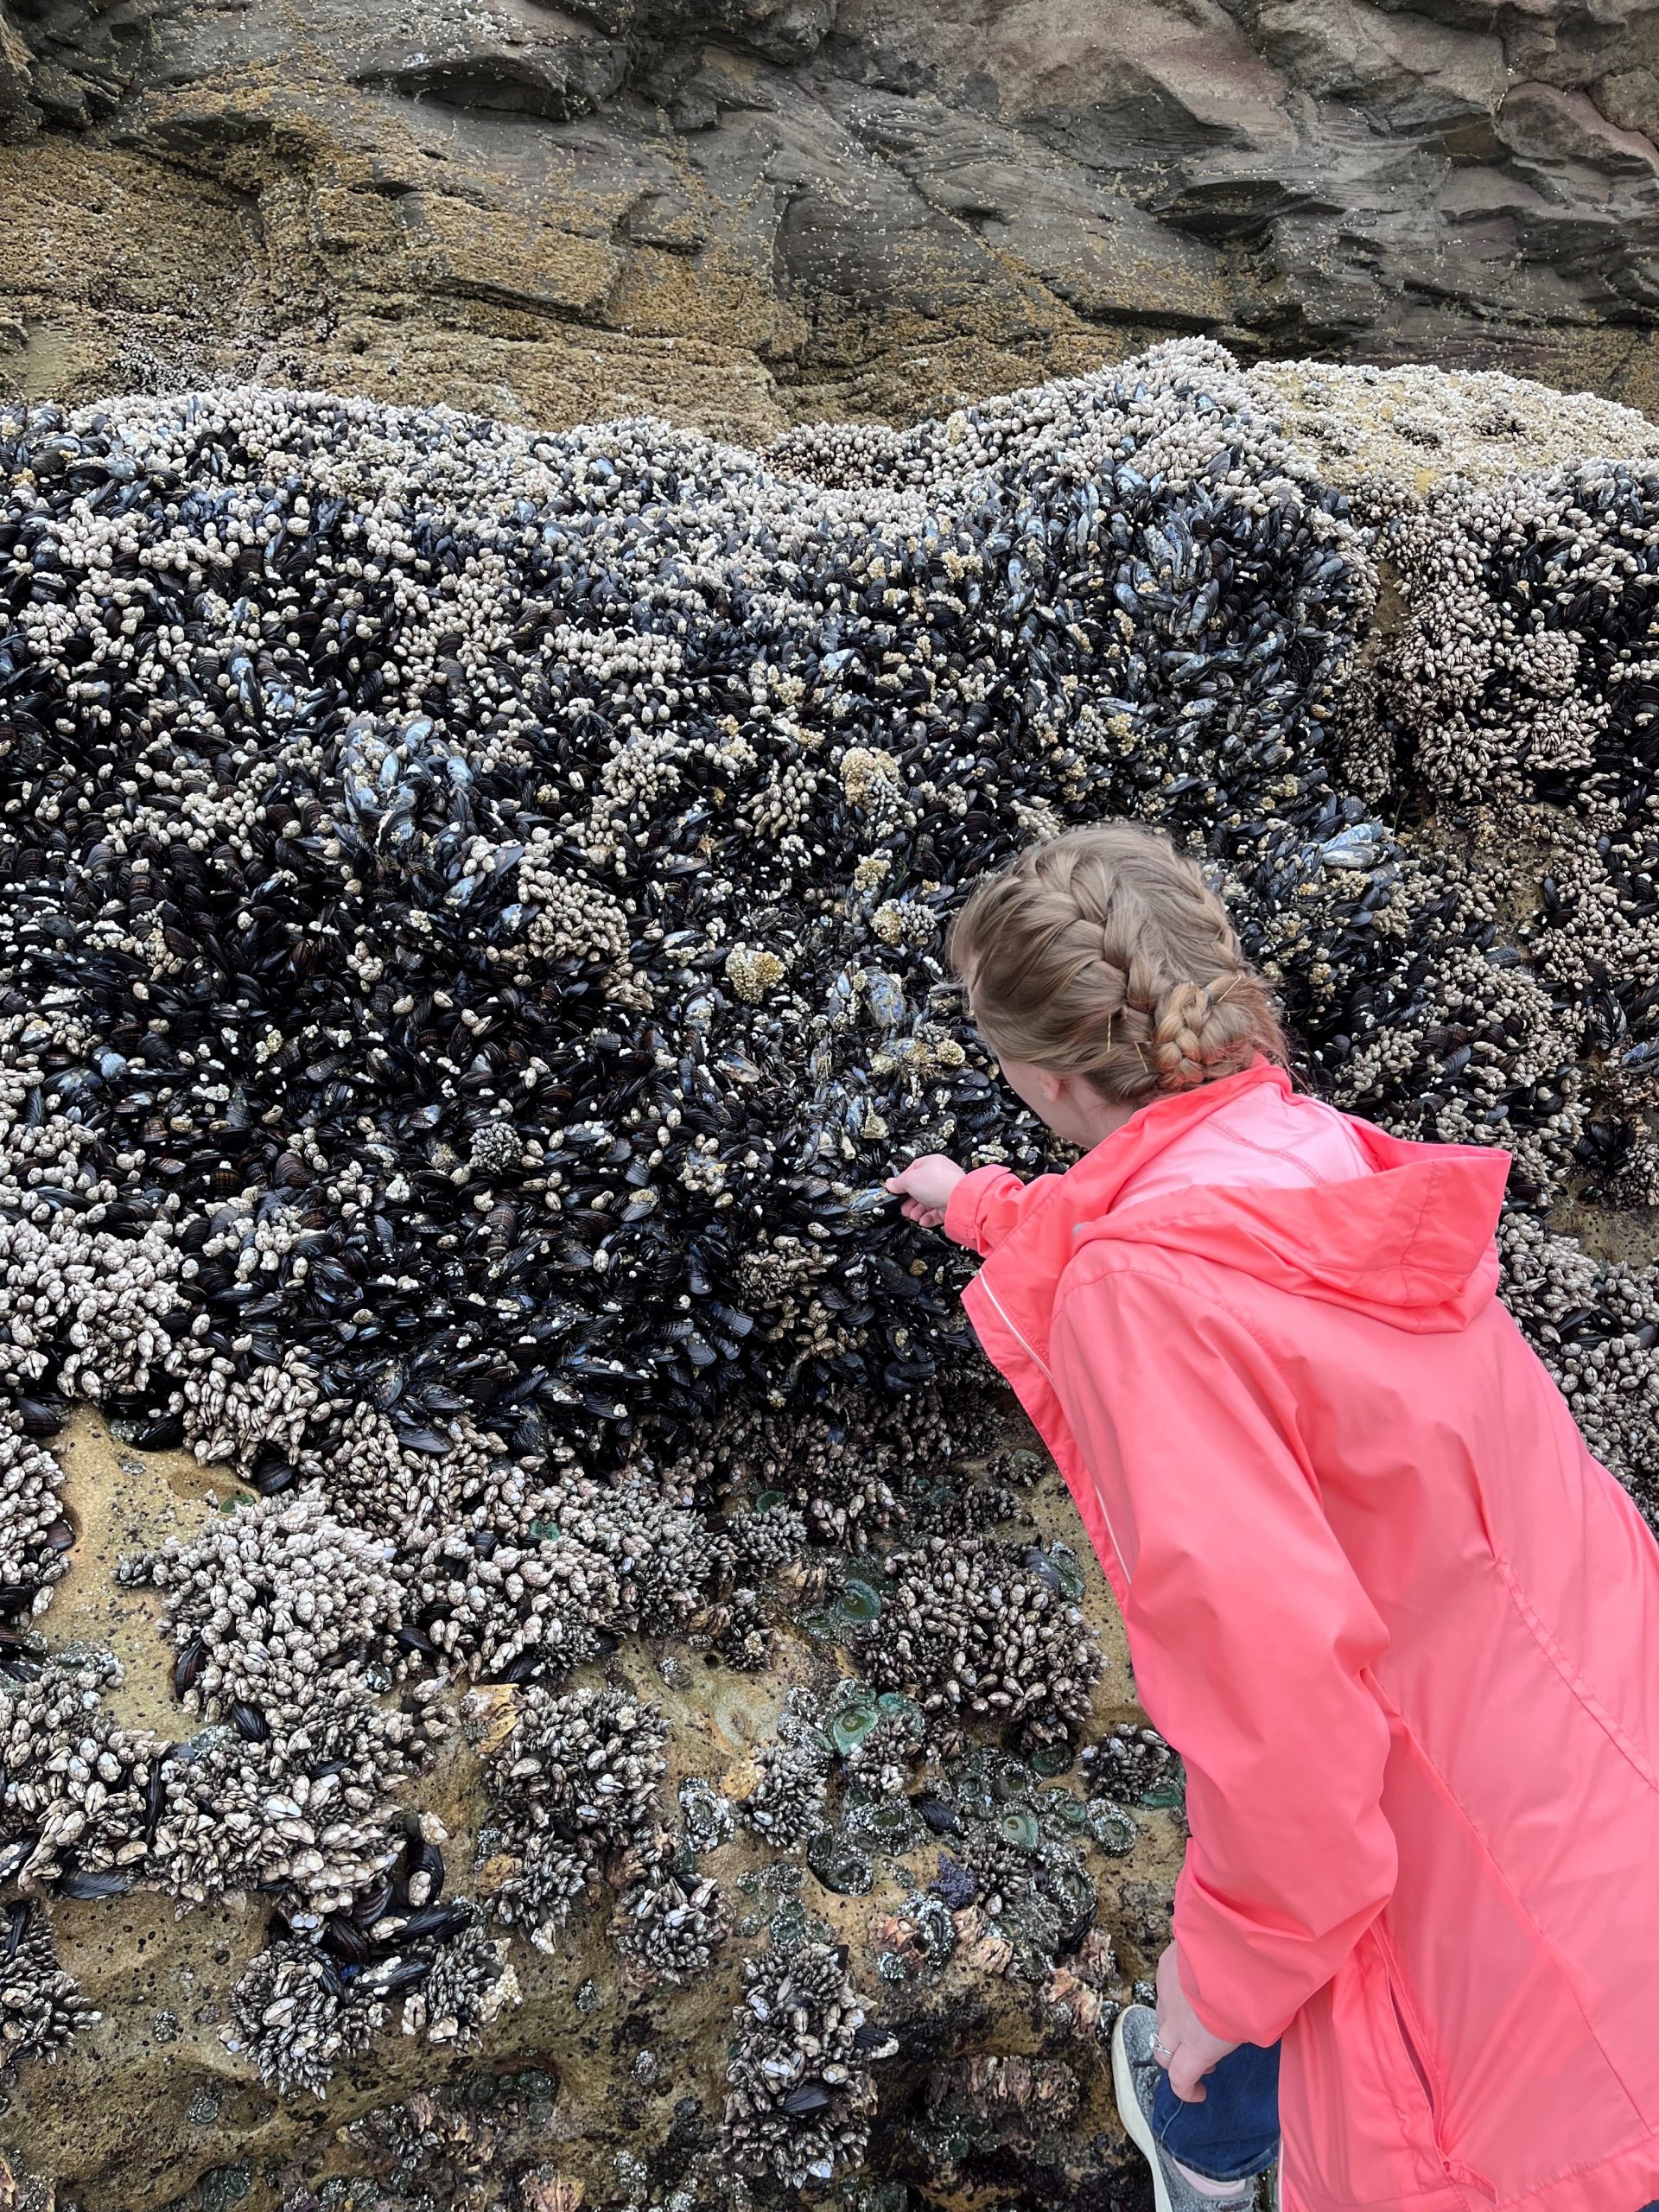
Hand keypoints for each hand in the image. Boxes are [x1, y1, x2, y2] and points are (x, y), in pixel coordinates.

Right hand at [884, 1154, 965, 1228]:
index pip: (912, 1171)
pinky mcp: (951, 1206)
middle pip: (919, 1189)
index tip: (895, 1191)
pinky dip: (928, 1217)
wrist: (960, 1201)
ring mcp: (946, 1192)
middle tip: (903, 1207)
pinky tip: (924, 1220)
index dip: (902, 1182)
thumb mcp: (910, 1180)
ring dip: (917, 1211)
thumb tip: (890, 1183)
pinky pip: (936, 1212)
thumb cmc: (940, 1184)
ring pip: (927, 1202)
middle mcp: (940, 1177)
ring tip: (913, 1215)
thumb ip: (898, 1182)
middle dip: (909, 1200)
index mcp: (932, 1163)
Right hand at [1154, 1943, 1239, 2101]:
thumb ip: (1234, 2038)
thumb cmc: (1251, 1991)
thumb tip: (1231, 2037)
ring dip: (1176, 2028)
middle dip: (1176, 2061)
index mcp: (1198, 2045)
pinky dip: (1175, 1997)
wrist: (1230, 1944)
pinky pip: (1165, 1991)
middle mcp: (1175, 2024)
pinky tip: (1193, 1986)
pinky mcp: (1163, 1967)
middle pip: (1162, 2053)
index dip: (1186, 2091)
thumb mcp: (1255, 2027)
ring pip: (1162, 2020)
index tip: (1201, 2093)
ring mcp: (1166, 1994)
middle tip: (1201, 2057)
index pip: (1179, 2079)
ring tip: (1197, 2019)